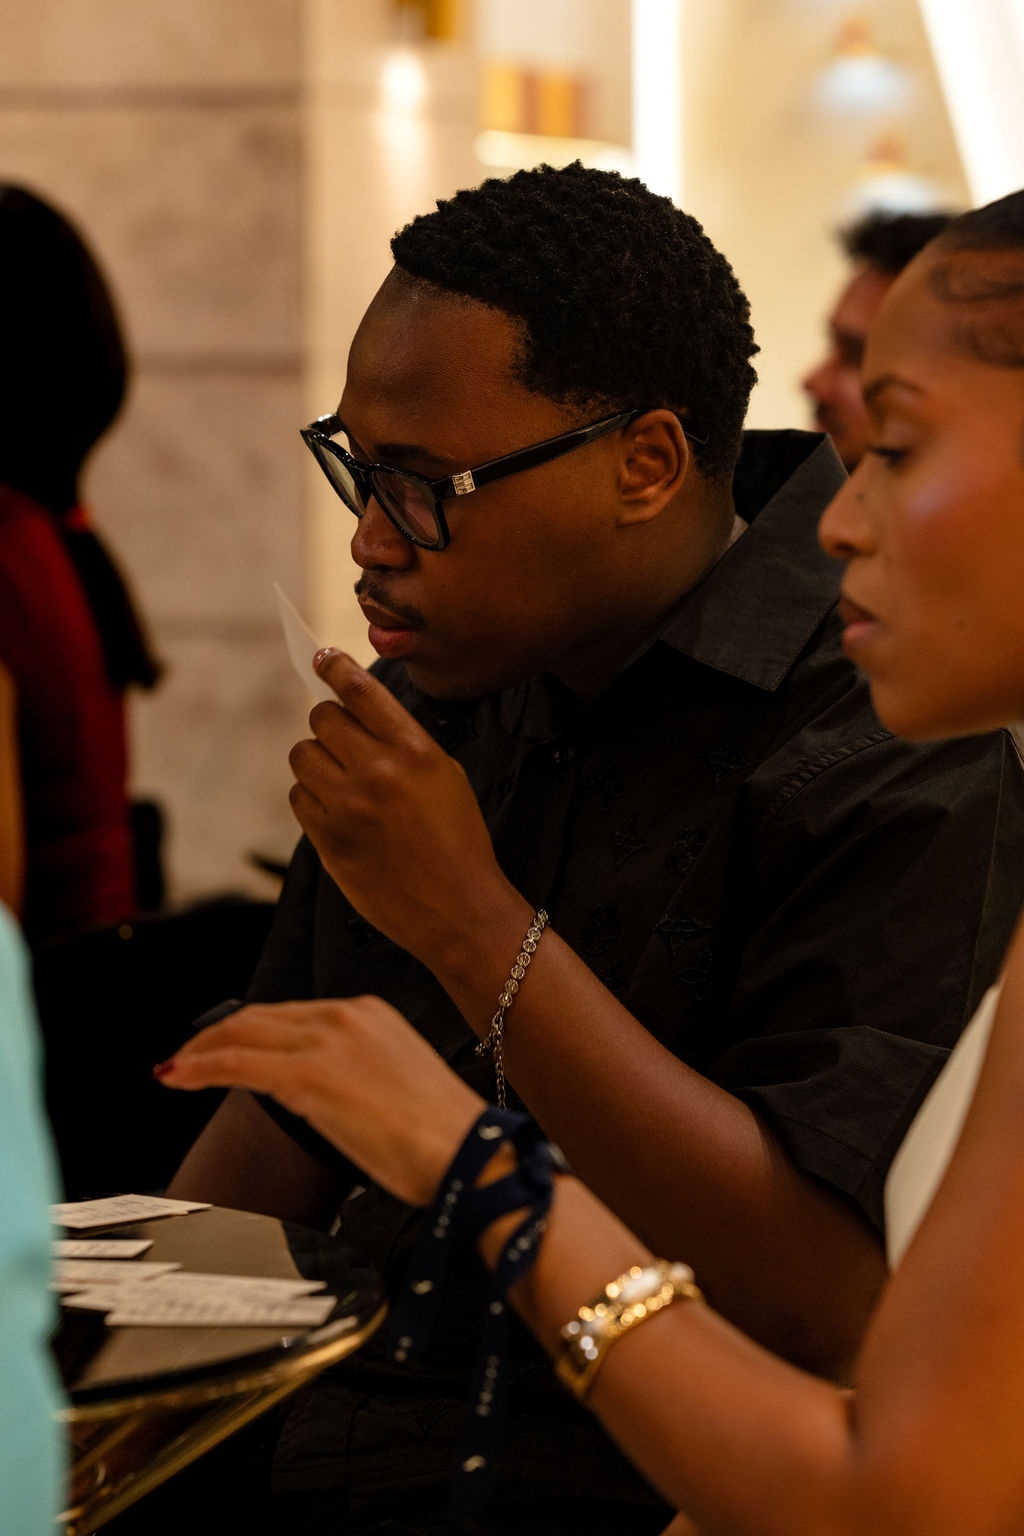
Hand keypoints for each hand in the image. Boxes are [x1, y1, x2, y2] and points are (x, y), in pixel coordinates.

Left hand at [155, 996, 485, 1206]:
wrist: (466, 1152)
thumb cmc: (443, 1135)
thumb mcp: (396, 1083)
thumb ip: (354, 1075)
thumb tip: (321, 1095)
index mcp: (370, 1012)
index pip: (291, 1013)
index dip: (249, 1029)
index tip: (226, 1048)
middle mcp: (346, 1015)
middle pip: (260, 1016)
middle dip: (215, 1036)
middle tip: (187, 1059)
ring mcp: (327, 1042)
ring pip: (242, 1034)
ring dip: (201, 1051)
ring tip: (178, 1069)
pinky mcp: (310, 1076)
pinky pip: (238, 1064)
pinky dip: (201, 1068)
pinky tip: (181, 1078)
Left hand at [287, 649, 522, 965]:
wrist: (458, 908)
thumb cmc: (458, 841)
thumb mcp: (446, 776)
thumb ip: (402, 742)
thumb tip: (355, 712)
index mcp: (415, 750)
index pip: (362, 691)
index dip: (337, 667)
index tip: (323, 657)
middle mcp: (379, 771)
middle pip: (322, 718)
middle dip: (329, 725)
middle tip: (342, 743)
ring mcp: (348, 806)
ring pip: (302, 754)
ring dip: (316, 761)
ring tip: (340, 782)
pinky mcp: (327, 838)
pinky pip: (298, 796)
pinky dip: (311, 798)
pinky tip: (337, 812)